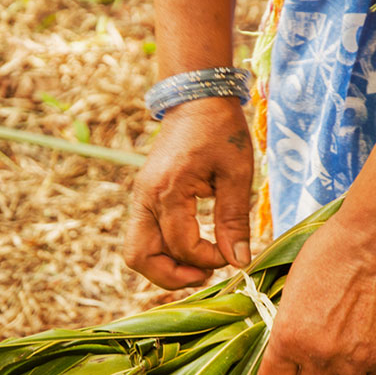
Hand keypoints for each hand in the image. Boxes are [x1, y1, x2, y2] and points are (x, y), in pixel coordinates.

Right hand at [124, 97, 253, 288]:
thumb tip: (238, 260)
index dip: (209, 260)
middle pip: (139, 258)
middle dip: (172, 276)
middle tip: (206, 274)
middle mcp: (145, 197)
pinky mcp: (143, 198)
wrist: (196, 98)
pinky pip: (143, 237)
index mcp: (168, 190)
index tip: (233, 254)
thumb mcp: (236, 173)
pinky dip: (163, 252)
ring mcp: (140, 198)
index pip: (181, 246)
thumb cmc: (221, 130)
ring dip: (165, 267)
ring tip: (199, 266)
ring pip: (136, 251)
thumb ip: (234, 219)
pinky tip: (191, 249)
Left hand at [256, 205, 375, 374]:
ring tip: (342, 363)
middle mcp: (319, 355)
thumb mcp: (293, 287)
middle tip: (315, 369)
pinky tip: (367, 353)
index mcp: (288, 337)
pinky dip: (370, 374)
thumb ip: (288, 323)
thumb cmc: (332, 252)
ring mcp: (355, 359)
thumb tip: (286, 346)